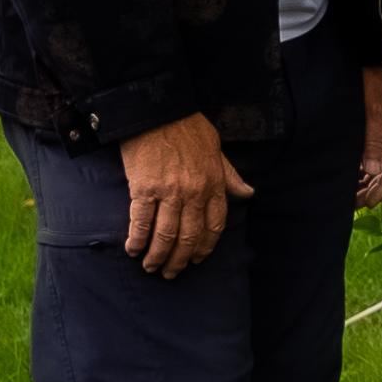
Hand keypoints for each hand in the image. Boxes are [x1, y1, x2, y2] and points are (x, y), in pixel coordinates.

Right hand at [119, 113, 251, 278]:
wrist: (156, 108)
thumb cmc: (186, 126)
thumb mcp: (216, 148)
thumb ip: (229, 175)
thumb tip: (249, 193)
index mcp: (214, 183)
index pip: (214, 226)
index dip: (205, 247)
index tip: (196, 259)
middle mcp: (194, 192)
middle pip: (189, 237)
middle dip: (180, 260)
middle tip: (171, 273)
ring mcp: (169, 192)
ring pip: (166, 236)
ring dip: (158, 256)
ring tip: (151, 267)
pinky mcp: (144, 189)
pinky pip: (141, 223)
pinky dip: (137, 240)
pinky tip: (133, 250)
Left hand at [357, 71, 381, 207]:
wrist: (380, 56)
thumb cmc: (378, 79)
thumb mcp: (374, 111)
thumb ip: (374, 142)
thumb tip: (374, 171)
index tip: (367, 203)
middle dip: (374, 187)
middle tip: (353, 203)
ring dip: (371, 178)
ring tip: (352, 193)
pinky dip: (371, 165)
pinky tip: (357, 175)